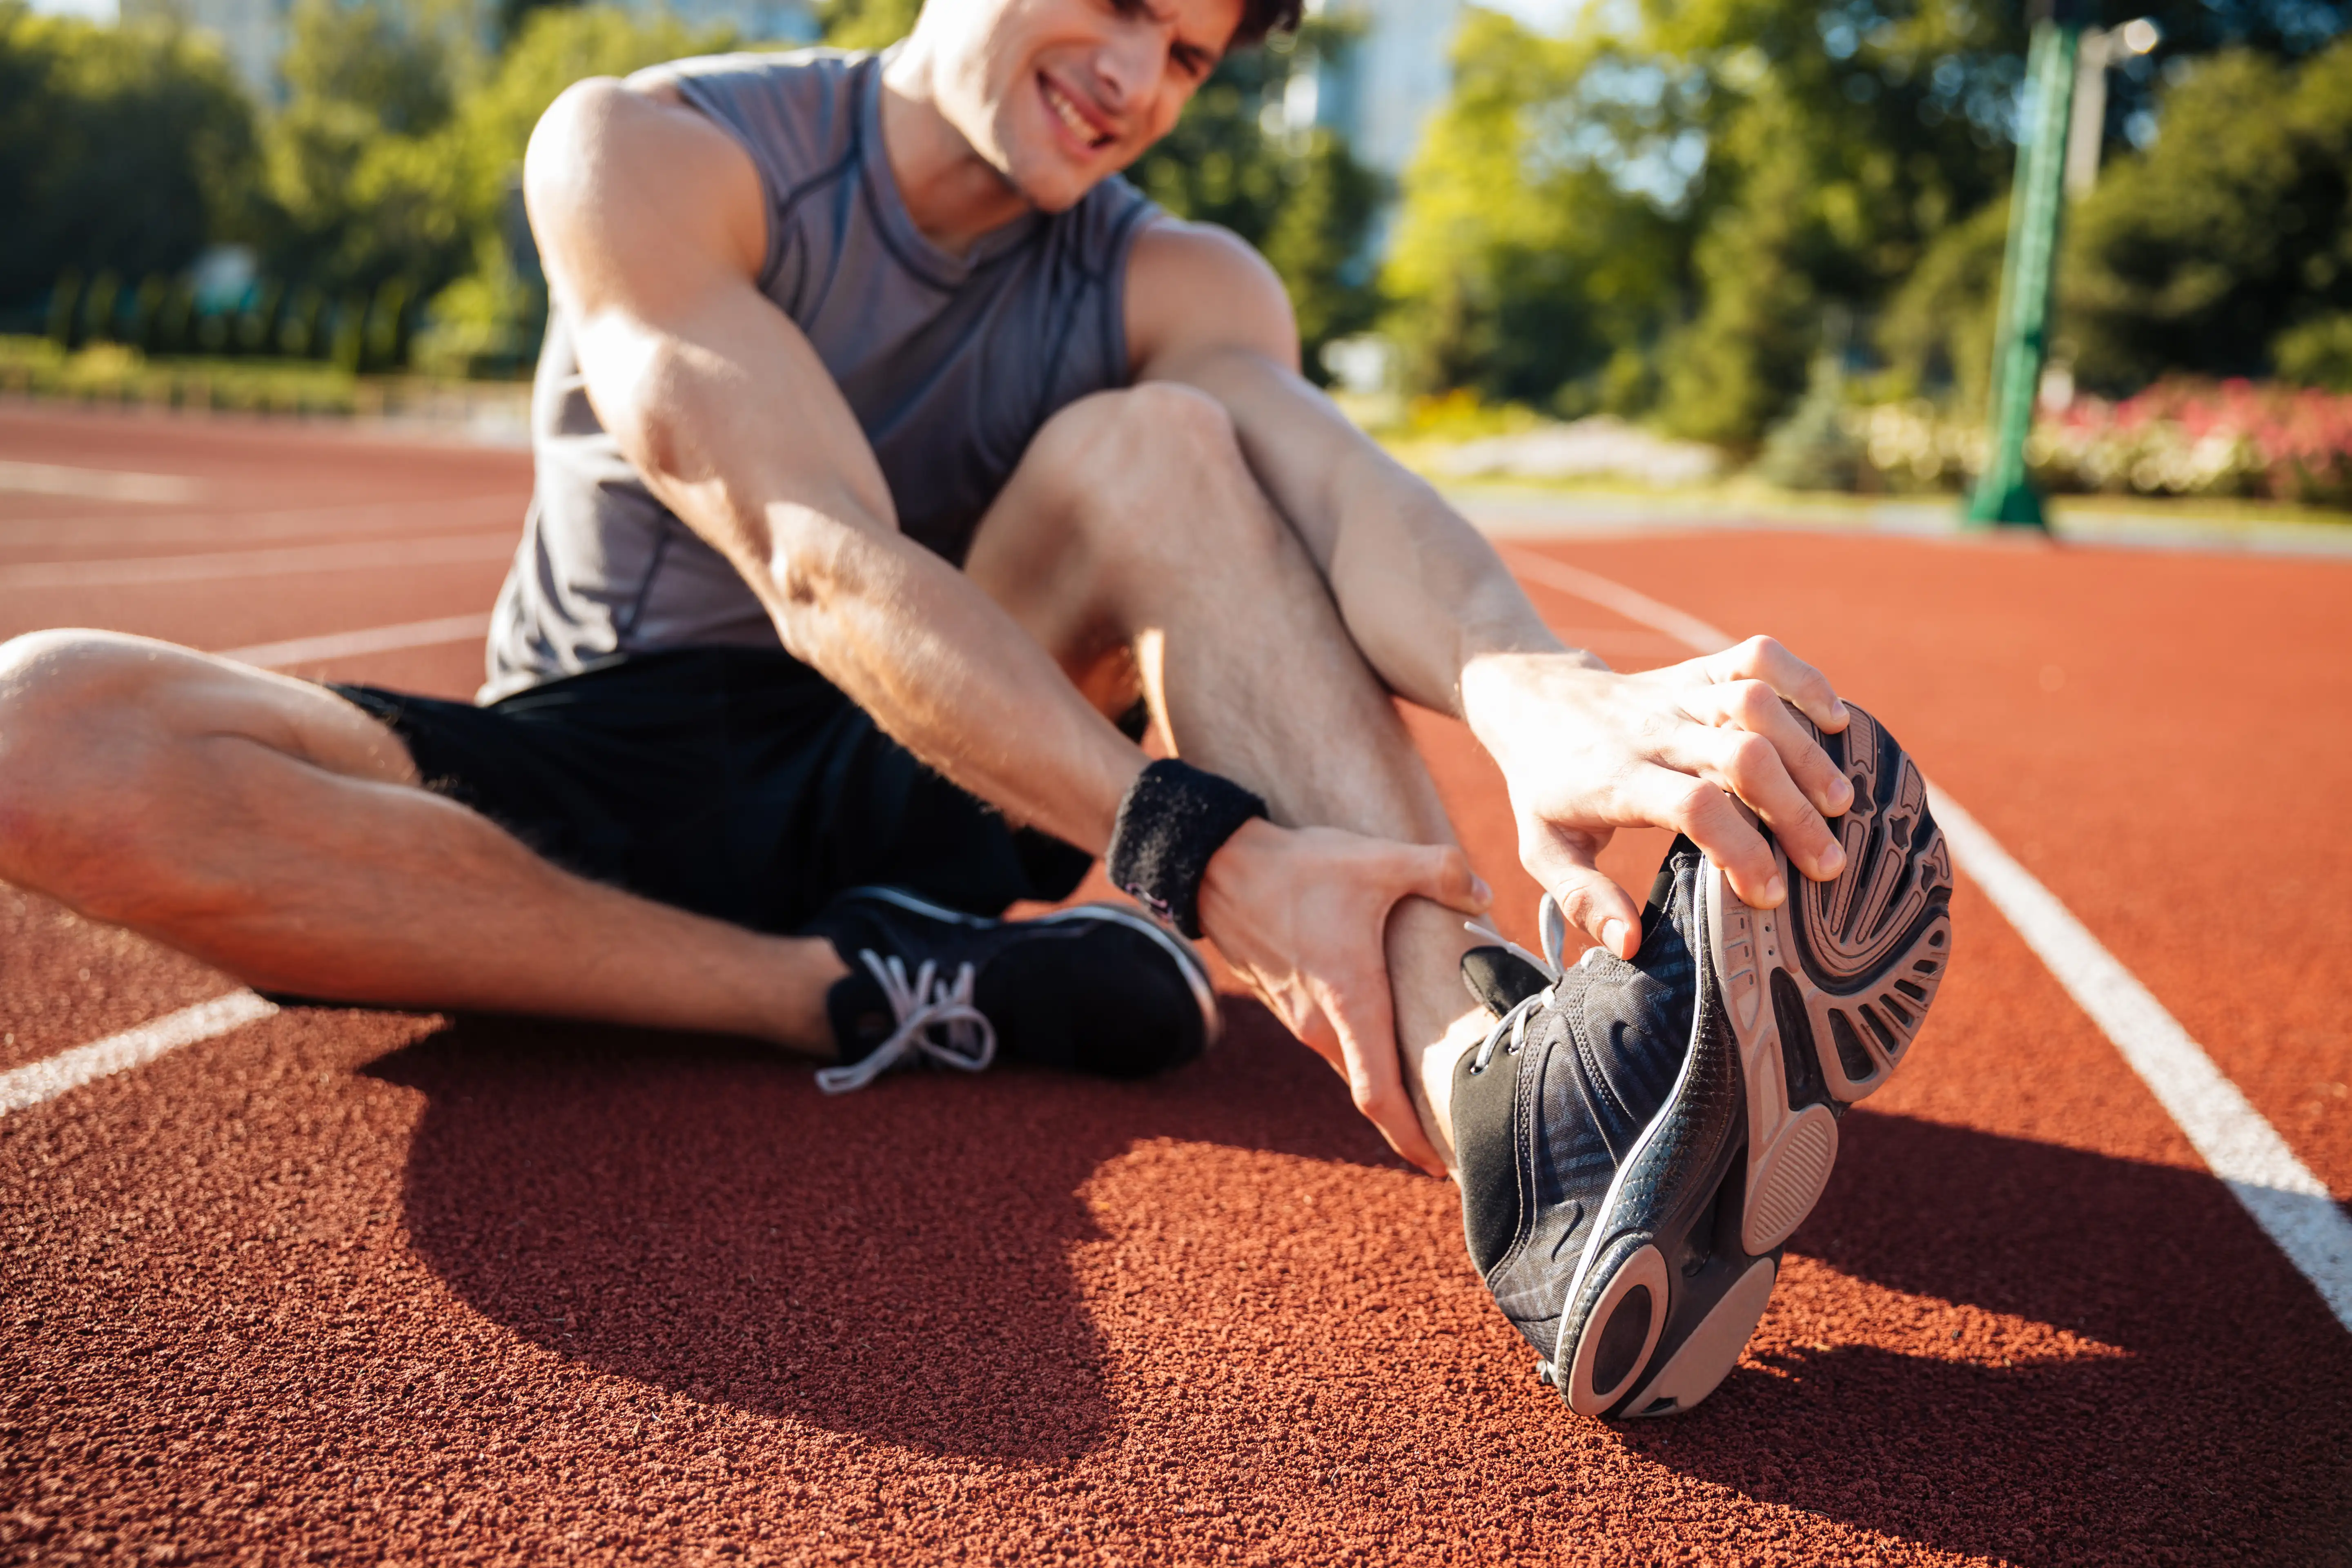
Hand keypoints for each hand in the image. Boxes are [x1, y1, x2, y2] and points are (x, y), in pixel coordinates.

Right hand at [1197, 818, 1489, 1175]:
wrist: (1217, 867)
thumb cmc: (1297, 870)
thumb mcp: (1378, 861)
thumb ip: (1440, 871)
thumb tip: (1481, 891)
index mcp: (1349, 1005)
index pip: (1379, 1096)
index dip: (1410, 1139)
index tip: (1438, 1167)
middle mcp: (1320, 1026)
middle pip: (1372, 1089)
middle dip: (1412, 1113)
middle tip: (1457, 1124)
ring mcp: (1298, 1018)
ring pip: (1352, 1062)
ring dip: (1387, 1077)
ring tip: (1431, 1078)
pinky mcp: (1286, 1002)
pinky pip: (1333, 1040)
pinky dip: (1363, 1047)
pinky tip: (1387, 1026)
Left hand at [1462, 637, 1854, 960]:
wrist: (1532, 702)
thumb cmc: (1547, 785)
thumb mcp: (1543, 848)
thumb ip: (1583, 897)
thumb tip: (1629, 943)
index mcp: (1618, 777)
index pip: (1694, 806)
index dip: (1742, 849)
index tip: (1769, 895)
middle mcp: (1654, 730)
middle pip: (1740, 756)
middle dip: (1792, 812)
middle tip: (1828, 863)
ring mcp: (1678, 692)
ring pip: (1754, 704)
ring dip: (1807, 751)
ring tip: (1840, 802)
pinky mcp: (1697, 669)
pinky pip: (1757, 658)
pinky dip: (1804, 681)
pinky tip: (1837, 721)